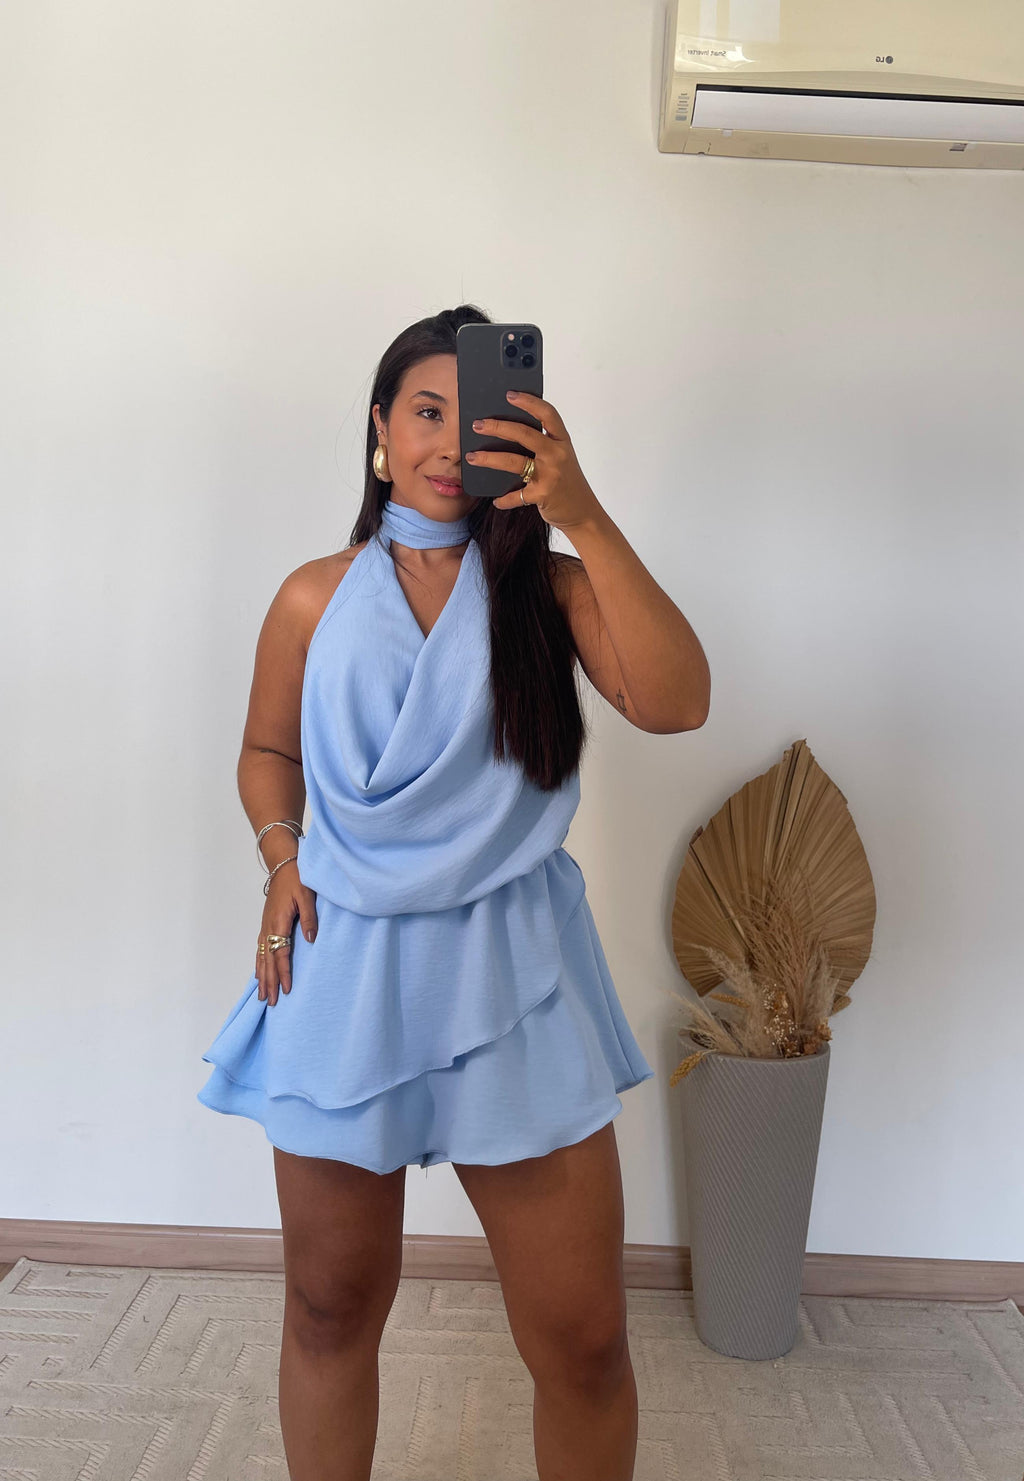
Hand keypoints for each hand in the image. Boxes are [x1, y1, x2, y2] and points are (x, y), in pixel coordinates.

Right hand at [255, 864, 317, 1006]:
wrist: (283, 864)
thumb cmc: (297, 878)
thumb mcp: (307, 895)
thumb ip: (309, 917)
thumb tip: (311, 939)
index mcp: (278, 922)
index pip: (280, 953)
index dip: (283, 973)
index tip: (286, 990)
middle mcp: (268, 927)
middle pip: (267, 960)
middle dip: (269, 982)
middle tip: (271, 1002)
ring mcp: (265, 926)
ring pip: (261, 957)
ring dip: (262, 977)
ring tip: (262, 996)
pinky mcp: (266, 924)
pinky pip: (260, 949)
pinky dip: (259, 964)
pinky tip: (260, 974)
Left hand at [467, 390, 604, 531]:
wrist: (583, 512)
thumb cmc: (568, 483)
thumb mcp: (561, 458)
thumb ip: (542, 445)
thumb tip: (508, 433)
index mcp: (562, 441)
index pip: (547, 414)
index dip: (529, 402)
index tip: (510, 394)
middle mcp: (557, 454)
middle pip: (524, 434)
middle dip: (497, 427)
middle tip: (478, 425)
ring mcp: (550, 474)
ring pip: (514, 461)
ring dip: (489, 458)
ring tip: (472, 457)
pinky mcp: (542, 495)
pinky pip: (516, 495)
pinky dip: (504, 499)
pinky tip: (496, 500)